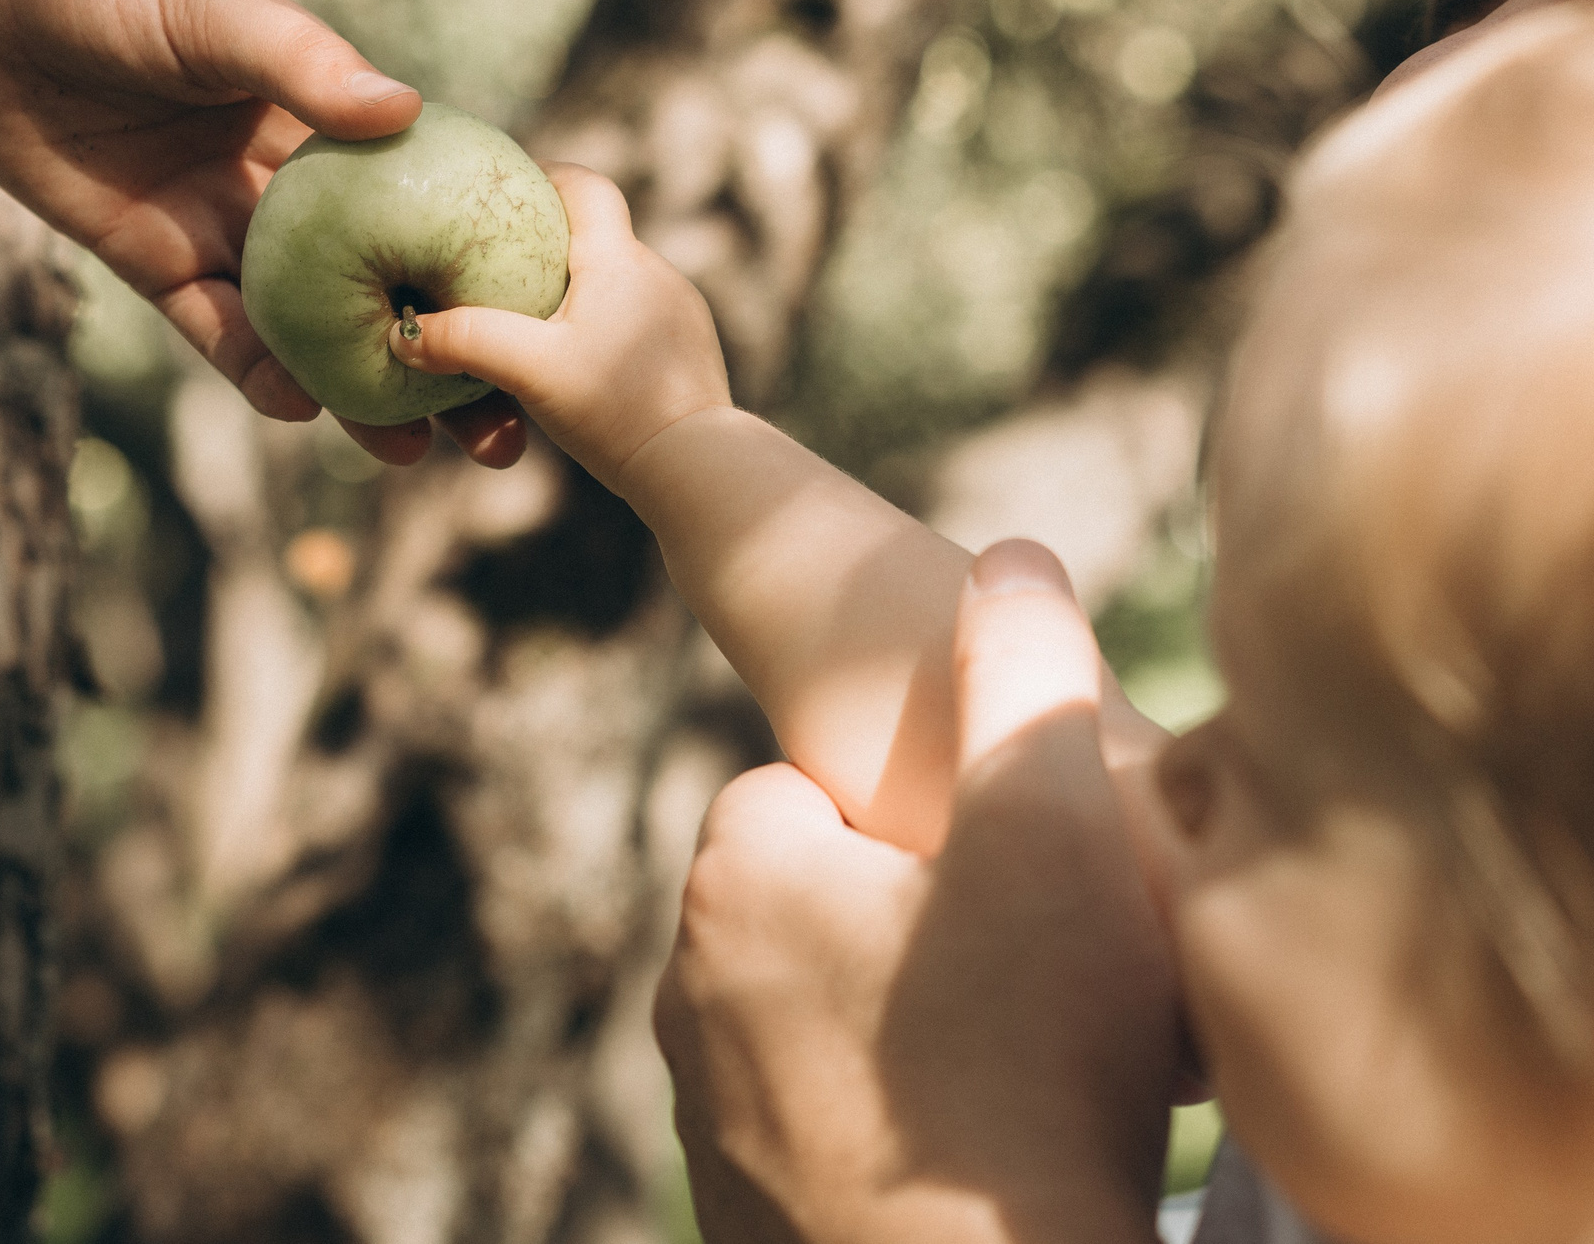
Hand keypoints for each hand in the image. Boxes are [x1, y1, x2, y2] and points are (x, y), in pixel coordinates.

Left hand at [0, 0, 529, 465]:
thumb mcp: (211, 8)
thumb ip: (304, 64)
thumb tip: (409, 115)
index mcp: (310, 103)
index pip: (413, 188)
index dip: (472, 249)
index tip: (538, 306)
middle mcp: (271, 168)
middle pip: (369, 271)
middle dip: (428, 341)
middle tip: (488, 414)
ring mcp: (208, 213)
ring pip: (298, 316)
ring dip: (351, 381)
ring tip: (408, 446)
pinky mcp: (139, 250)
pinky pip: (208, 324)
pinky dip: (253, 366)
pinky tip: (302, 406)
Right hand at [383, 165, 729, 488]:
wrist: (697, 469)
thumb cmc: (615, 411)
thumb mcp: (529, 372)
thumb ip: (465, 343)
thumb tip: (403, 335)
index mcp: (617, 259)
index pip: (583, 184)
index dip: (542, 177)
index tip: (503, 192)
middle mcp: (655, 272)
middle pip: (594, 234)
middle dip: (546, 243)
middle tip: (495, 265)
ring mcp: (678, 311)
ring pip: (614, 281)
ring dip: (574, 292)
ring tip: (531, 322)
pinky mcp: (687, 349)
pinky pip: (635, 319)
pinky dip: (601, 327)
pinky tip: (577, 364)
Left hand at [654, 541, 1179, 1243]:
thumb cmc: (1023, 1066)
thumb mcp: (1052, 835)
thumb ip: (1025, 678)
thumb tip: (1014, 559)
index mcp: (738, 876)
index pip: (815, 787)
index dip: (928, 825)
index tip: (1006, 882)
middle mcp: (685, 988)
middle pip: (820, 904)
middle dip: (911, 923)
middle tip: (1028, 978)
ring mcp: (705, 1109)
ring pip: (820, 1016)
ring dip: (902, 1026)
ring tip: (1013, 1068)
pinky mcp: (739, 1208)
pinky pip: (819, 1120)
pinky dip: (888, 1123)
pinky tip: (978, 1149)